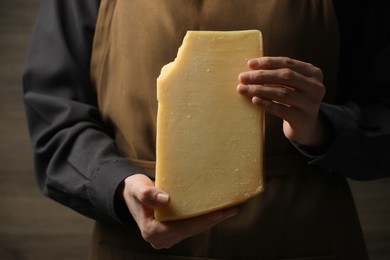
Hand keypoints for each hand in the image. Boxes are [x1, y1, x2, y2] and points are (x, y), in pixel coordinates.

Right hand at [121, 174, 238, 248]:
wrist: (130, 195)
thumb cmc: (134, 189)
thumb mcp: (136, 187)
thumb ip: (147, 193)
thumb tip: (166, 199)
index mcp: (152, 231)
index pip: (183, 226)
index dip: (202, 220)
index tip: (219, 212)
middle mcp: (160, 238)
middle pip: (191, 230)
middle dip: (212, 220)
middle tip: (232, 209)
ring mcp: (167, 237)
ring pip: (193, 230)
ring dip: (211, 220)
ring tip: (230, 209)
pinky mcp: (172, 232)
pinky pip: (191, 227)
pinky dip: (204, 219)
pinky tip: (218, 211)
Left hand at [237, 56, 329, 146]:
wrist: (304, 125)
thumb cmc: (292, 100)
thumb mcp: (290, 84)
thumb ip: (277, 74)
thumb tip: (250, 68)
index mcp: (314, 73)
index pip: (288, 63)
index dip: (268, 62)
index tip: (250, 64)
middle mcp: (316, 87)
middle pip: (285, 76)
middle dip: (261, 76)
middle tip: (242, 77)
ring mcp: (311, 104)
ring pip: (282, 93)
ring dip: (260, 90)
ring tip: (243, 89)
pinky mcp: (303, 119)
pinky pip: (282, 110)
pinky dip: (266, 104)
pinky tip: (254, 100)